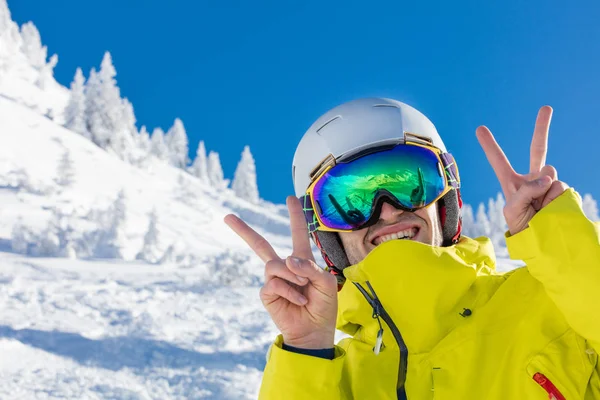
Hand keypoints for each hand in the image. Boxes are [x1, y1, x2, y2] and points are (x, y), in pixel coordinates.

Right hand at [224, 196, 337, 348]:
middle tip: (226, 217)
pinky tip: (299, 301)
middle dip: (243, 231)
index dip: (295, 215)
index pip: (298, 233)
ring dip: (292, 277)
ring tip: (304, 291)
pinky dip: (290, 292)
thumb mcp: (326, 283)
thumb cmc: (323, 306)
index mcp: (302, 260)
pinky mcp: (267, 294)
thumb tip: (287, 260)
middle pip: (260, 245)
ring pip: (274, 265)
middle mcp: (285, 267)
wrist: (314, 331)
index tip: (290, 198)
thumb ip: (310, 268)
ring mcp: (274, 280)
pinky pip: (274, 284)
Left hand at [476, 106, 568, 234]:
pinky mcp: (564, 190)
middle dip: (542, 127)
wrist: (545, 242)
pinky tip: (551, 210)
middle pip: (538, 150)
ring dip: (544, 194)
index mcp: (513, 183)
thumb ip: (525, 192)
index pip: (499, 162)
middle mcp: (533, 179)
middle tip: (546, 107)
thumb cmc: (524, 228)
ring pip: (549, 176)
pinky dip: (554, 201)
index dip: (490, 146)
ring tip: (540, 210)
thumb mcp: (514, 211)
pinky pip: (559, 189)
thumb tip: (548, 176)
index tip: (479, 128)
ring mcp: (550, 183)